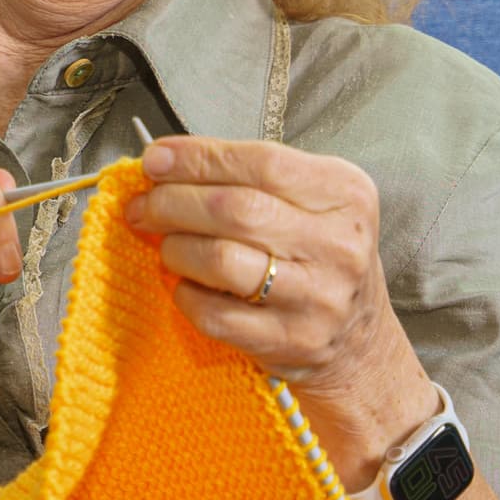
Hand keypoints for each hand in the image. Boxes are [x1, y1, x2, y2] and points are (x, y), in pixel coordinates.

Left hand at [126, 136, 440, 486]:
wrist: (356, 341)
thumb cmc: (317, 258)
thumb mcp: (309, 202)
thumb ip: (245, 177)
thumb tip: (161, 165)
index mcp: (345, 193)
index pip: (261, 162)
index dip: (197, 159)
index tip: (154, 161)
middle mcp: (338, 243)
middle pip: (234, 210)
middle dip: (171, 203)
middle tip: (143, 208)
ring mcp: (318, 296)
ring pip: (220, 260)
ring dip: (176, 250)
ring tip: (168, 247)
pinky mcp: (290, 341)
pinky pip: (213, 314)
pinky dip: (186, 296)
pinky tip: (188, 288)